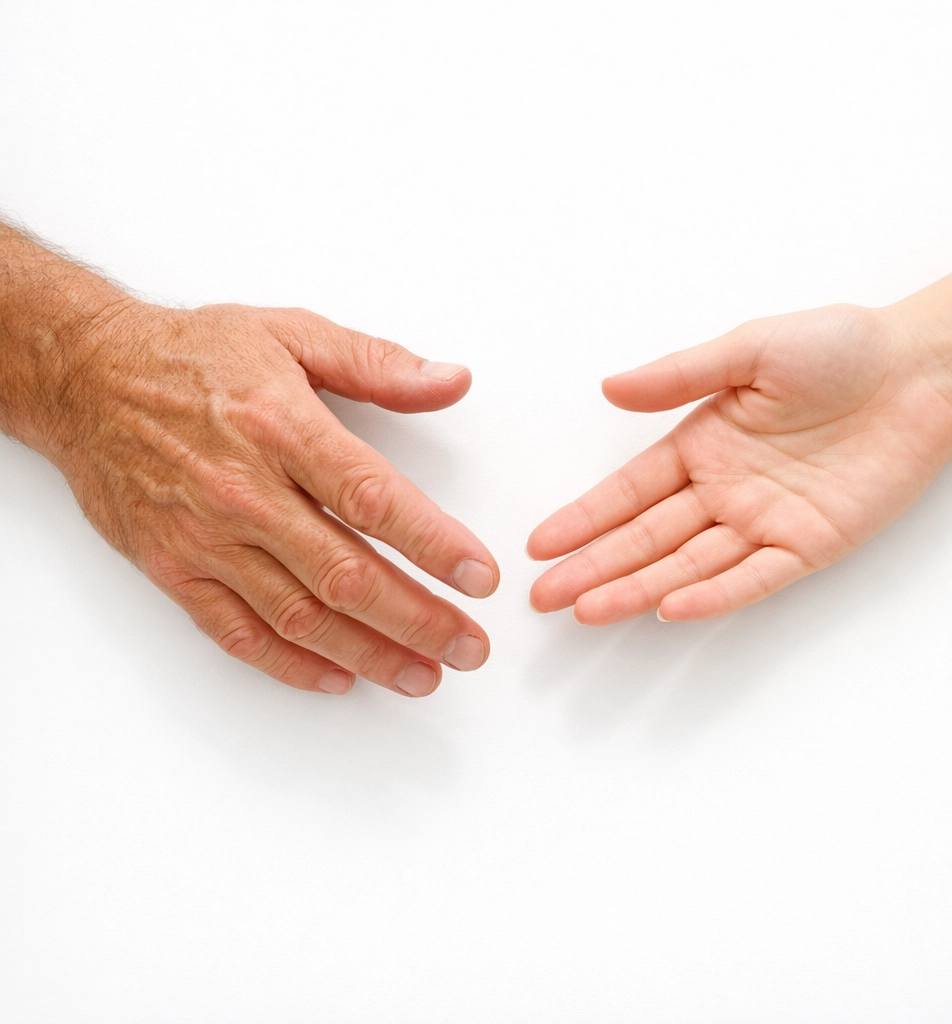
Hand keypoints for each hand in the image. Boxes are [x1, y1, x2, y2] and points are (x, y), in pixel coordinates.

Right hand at [45, 300, 498, 695]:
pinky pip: (237, 632)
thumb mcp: (293, 334)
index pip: (373, 500)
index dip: (434, 544)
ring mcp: (206, 538)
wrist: (87, 378)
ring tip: (424, 676)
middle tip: (469, 647)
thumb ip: (379, 364)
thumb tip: (453, 381)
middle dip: (418, 619)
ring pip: (300, 615)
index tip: (480, 578)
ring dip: (369, 654)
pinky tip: (340, 678)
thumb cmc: (195, 356)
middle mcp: (244, 491)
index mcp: (282, 428)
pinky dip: (290, 664)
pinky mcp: (173, 568)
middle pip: (346, 573)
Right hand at [528, 303, 951, 623]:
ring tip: (587, 610)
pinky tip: (670, 607)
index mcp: (702, 444)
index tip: (540, 545)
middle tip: (543, 596)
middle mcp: (723, 490)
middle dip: (593, 567)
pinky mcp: (808, 543)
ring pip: (687, 564)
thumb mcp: (748, 350)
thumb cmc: (839, 350)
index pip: (628, 492)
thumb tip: (610, 387)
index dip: (583, 519)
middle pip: (645, 538)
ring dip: (637, 588)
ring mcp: (762, 521)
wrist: (920, 370)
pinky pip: (754, 576)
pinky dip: (713, 594)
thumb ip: (678, 376)